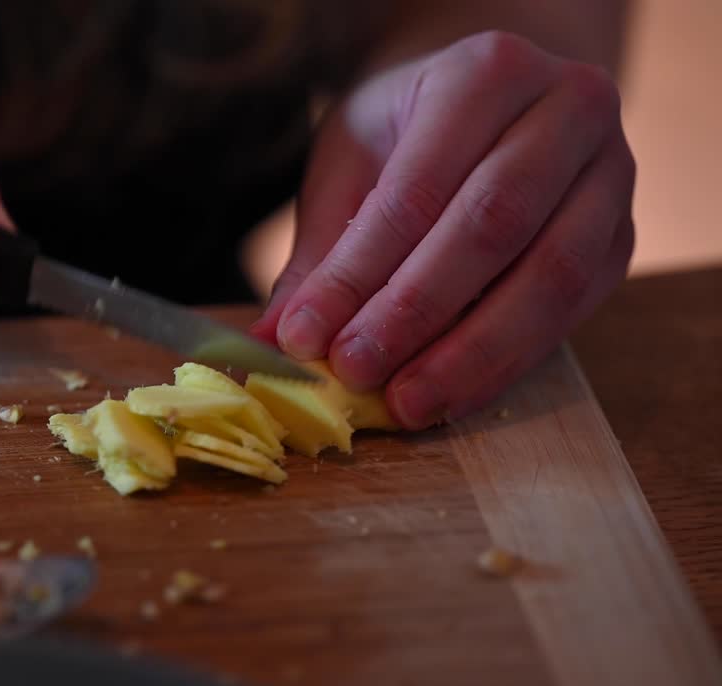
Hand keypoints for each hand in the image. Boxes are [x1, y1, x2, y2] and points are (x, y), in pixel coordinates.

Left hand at [252, 31, 634, 428]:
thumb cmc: (405, 133)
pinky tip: (451, 398)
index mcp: (488, 72)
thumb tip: (272, 341)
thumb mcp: (350, 163)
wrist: (490, 108)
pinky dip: (505, 364)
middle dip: (414, 313)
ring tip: (403, 404)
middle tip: (353, 371)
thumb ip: (319, 251)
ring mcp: (609, 176)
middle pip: (491, 228)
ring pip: (548, 277)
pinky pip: (569, 313)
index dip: (358, 273)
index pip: (416, 189)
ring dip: (470, 354)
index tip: (303, 336)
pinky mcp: (621, 240)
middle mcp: (567, 110)